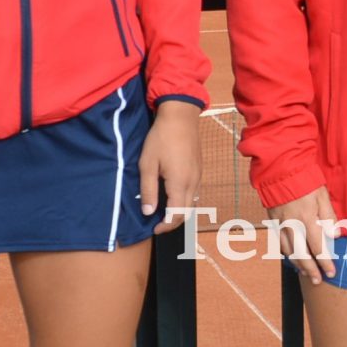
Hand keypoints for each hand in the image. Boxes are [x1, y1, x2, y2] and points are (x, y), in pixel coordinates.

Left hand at [137, 101, 200, 232]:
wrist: (180, 116)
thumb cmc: (161, 138)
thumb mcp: (147, 164)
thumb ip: (148, 190)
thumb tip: (148, 212)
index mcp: (179, 184)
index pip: (176, 216)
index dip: (165, 227)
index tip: (154, 229)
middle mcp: (192, 183)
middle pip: (186, 213)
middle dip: (173, 222)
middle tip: (157, 223)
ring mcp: (198, 177)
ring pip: (192, 203)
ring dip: (179, 212)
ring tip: (164, 210)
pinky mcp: (199, 170)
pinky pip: (193, 193)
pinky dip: (184, 201)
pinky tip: (172, 195)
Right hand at [268, 185, 338, 285]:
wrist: (280, 170)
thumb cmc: (305, 180)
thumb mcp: (323, 195)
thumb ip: (329, 216)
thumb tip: (335, 236)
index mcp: (306, 219)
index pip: (317, 247)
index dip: (324, 262)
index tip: (331, 272)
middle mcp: (292, 225)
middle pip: (301, 254)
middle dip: (311, 270)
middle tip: (318, 281)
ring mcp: (280, 225)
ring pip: (289, 251)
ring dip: (298, 265)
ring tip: (307, 274)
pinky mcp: (273, 222)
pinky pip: (280, 243)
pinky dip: (287, 254)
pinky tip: (293, 258)